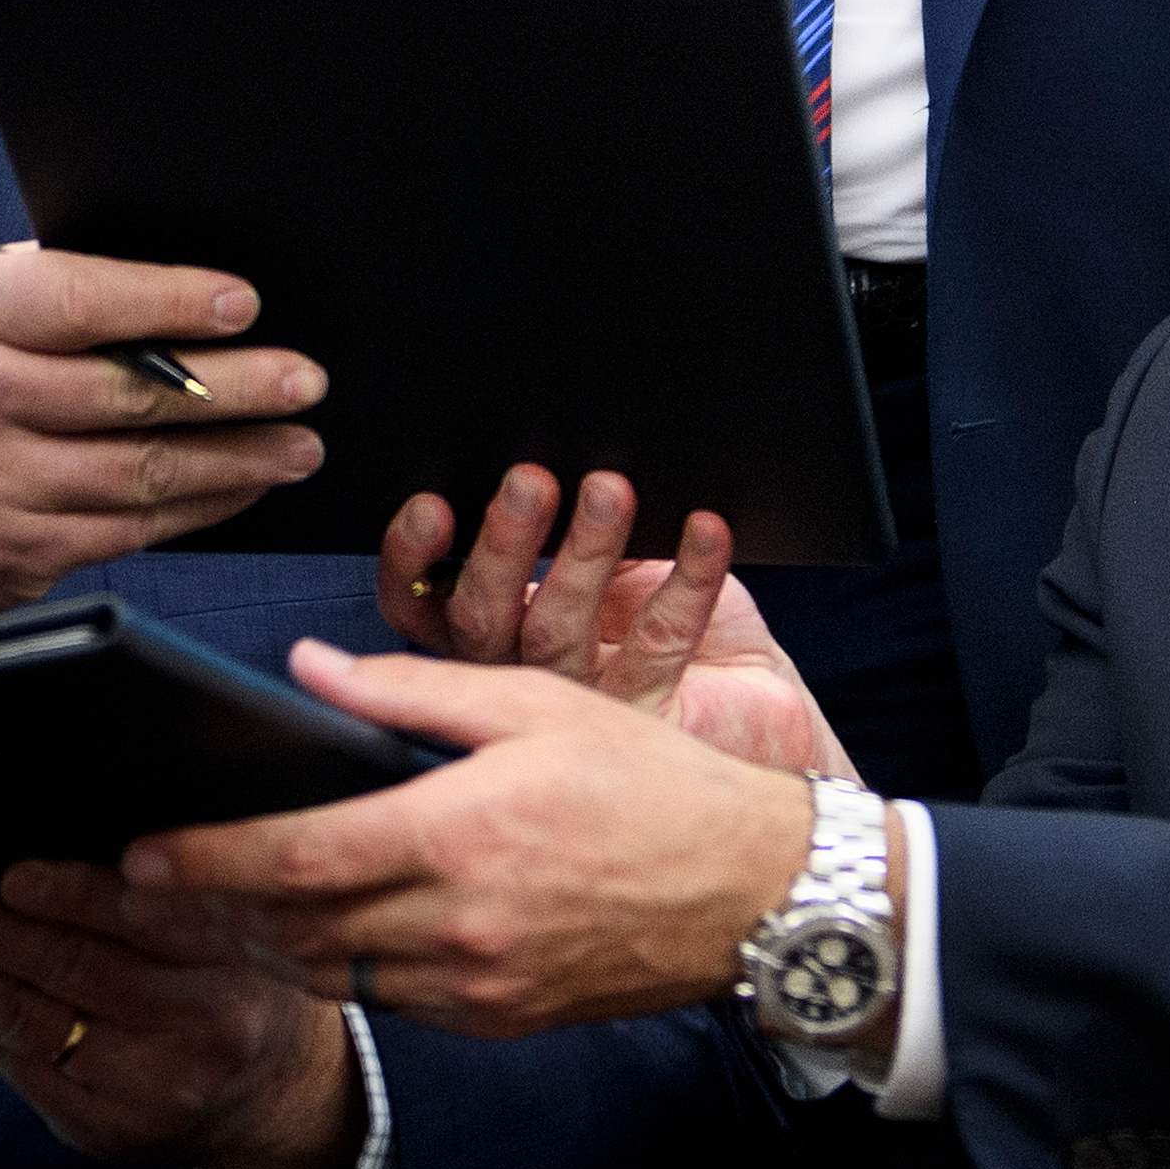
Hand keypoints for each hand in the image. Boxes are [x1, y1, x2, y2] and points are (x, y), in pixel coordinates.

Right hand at [0, 247, 322, 647]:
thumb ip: (40, 287)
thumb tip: (167, 282)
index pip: (82, 301)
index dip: (171, 302)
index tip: (242, 303)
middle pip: (130, 395)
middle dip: (235, 389)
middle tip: (303, 380)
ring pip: (143, 473)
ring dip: (238, 459)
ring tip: (298, 442)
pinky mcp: (17, 556)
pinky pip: (132, 530)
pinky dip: (199, 507)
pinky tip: (240, 484)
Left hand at [0, 862, 362, 1168]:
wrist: (279, 1101)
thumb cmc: (244, 985)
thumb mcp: (238, 929)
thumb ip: (168, 896)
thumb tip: (46, 847)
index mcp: (236, 974)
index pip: (145, 926)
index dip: (74, 897)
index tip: (11, 874)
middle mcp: (195, 1041)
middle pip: (72, 975)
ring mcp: (143, 1097)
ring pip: (29, 1026)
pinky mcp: (102, 1132)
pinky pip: (21, 1068)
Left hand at [126, 640, 817, 1036]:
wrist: (752, 892)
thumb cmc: (651, 783)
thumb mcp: (534, 703)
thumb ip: (410, 690)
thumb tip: (306, 669)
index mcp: (459, 833)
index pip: (297, 860)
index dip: (206, 862)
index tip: (141, 853)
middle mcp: (459, 924)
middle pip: (292, 931)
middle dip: (211, 909)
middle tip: (146, 883)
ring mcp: (477, 985)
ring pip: (331, 974)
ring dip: (267, 942)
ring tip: (219, 902)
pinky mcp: (496, 1019)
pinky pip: (388, 999)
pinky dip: (341, 965)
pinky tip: (325, 926)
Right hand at [380, 469, 850, 777]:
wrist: (756, 706)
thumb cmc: (664, 617)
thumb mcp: (606, 555)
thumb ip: (563, 519)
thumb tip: (548, 450)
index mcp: (493, 630)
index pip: (423, 604)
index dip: (413, 559)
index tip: (434, 504)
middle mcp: (521, 674)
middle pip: (481, 619)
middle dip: (502, 542)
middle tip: (531, 479)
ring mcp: (581, 707)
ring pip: (557, 633)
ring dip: (583, 552)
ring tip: (609, 490)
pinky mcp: (650, 719)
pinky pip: (659, 642)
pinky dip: (687, 577)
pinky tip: (703, 531)